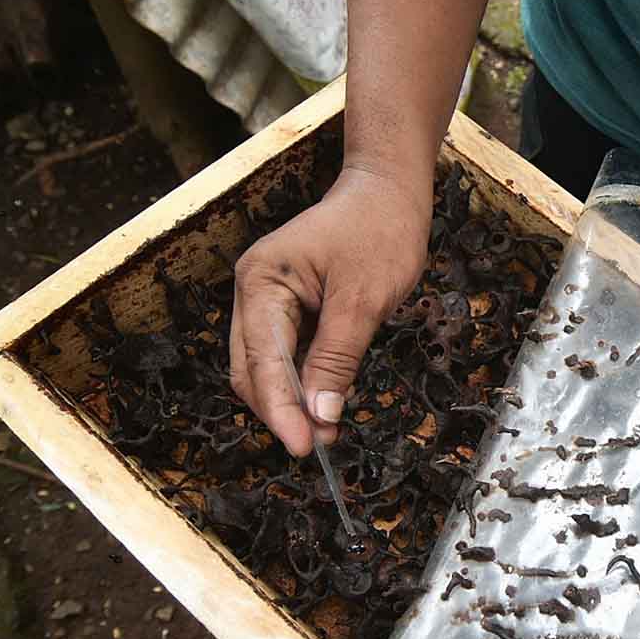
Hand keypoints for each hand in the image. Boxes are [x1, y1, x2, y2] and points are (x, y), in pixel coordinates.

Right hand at [230, 167, 430, 455]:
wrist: (388, 191)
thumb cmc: (379, 231)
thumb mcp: (363, 301)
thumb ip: (336, 360)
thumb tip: (319, 414)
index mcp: (262, 281)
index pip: (262, 360)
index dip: (281, 409)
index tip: (305, 446)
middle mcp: (253, 291)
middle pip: (251, 369)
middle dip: (281, 411)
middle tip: (317, 446)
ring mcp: (266, 300)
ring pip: (264, 368)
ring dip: (290, 402)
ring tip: (323, 433)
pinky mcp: (286, 308)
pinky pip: (284, 356)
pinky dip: (300, 383)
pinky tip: (322, 405)